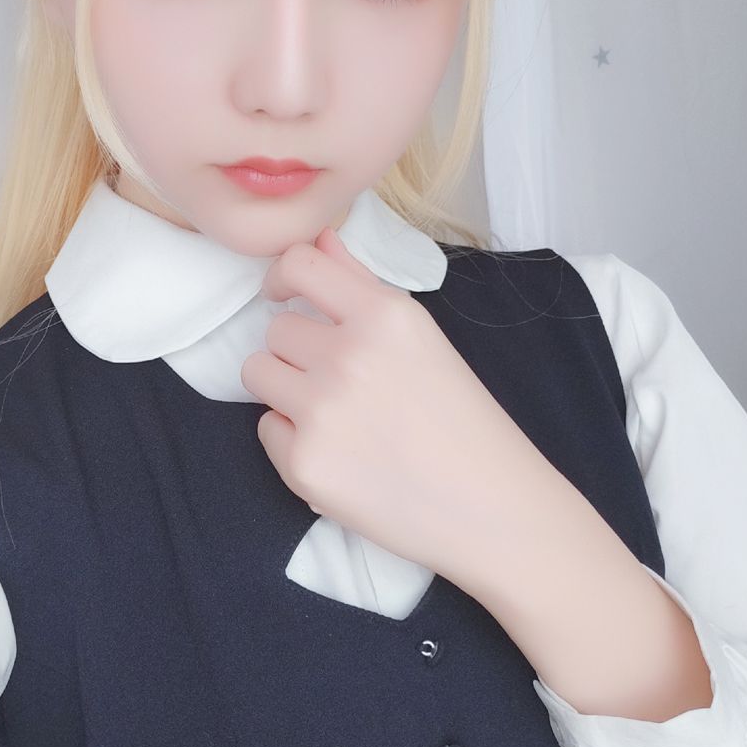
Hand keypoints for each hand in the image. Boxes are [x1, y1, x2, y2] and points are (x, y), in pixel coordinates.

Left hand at [241, 225, 543, 578]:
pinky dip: (294, 440)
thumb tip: (320, 239)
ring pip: (258, 373)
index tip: (283, 296)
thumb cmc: (461, 419)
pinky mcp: (304, 465)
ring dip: (285, 389)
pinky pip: (267, 430)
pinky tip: (342, 454)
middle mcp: (347, 355)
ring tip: (337, 414)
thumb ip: (362, 283)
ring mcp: (321, 412)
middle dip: (298, 351)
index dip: (282, 278)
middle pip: (276, 330)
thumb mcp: (420, 336)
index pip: (298, 263)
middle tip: (343, 382)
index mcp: (383, 315)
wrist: (489, 507)